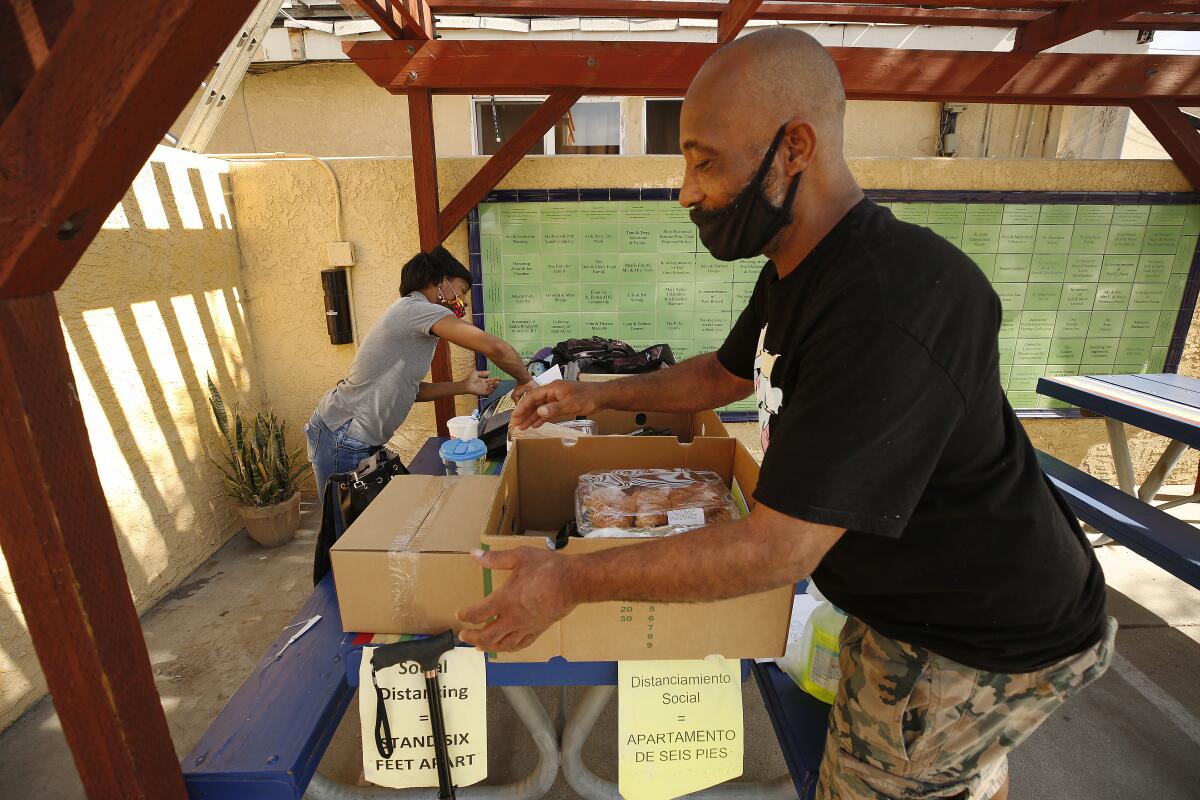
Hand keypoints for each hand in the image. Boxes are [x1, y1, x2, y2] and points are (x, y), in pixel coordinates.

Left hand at [458, 547, 575, 651]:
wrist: (574, 582)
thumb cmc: (548, 568)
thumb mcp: (519, 556)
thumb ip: (495, 558)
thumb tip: (474, 554)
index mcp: (504, 600)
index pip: (478, 614)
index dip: (466, 616)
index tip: (459, 615)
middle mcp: (513, 618)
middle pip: (487, 636)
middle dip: (472, 637)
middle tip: (464, 635)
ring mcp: (526, 626)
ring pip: (502, 645)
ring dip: (487, 647)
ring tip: (479, 647)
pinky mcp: (538, 630)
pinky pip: (520, 645)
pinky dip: (509, 648)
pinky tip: (505, 647)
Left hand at [460, 370, 498, 396]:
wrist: (466, 385)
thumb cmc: (469, 379)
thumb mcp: (476, 373)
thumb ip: (483, 372)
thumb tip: (489, 372)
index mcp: (483, 381)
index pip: (490, 380)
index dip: (494, 379)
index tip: (498, 377)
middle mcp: (484, 385)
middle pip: (492, 384)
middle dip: (496, 382)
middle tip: (499, 380)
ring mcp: (484, 389)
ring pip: (492, 388)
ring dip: (495, 386)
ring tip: (497, 383)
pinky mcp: (483, 392)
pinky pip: (489, 392)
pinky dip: (492, 390)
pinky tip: (494, 387)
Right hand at [511, 380, 601, 429]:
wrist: (603, 396)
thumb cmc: (588, 398)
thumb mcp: (571, 405)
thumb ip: (555, 409)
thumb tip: (538, 412)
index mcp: (552, 388)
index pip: (533, 397)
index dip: (523, 407)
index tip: (515, 417)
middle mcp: (553, 392)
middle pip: (534, 402)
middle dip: (524, 413)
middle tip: (515, 425)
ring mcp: (557, 397)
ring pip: (540, 407)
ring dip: (531, 417)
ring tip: (522, 427)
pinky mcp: (562, 403)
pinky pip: (548, 410)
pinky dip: (541, 417)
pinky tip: (535, 424)